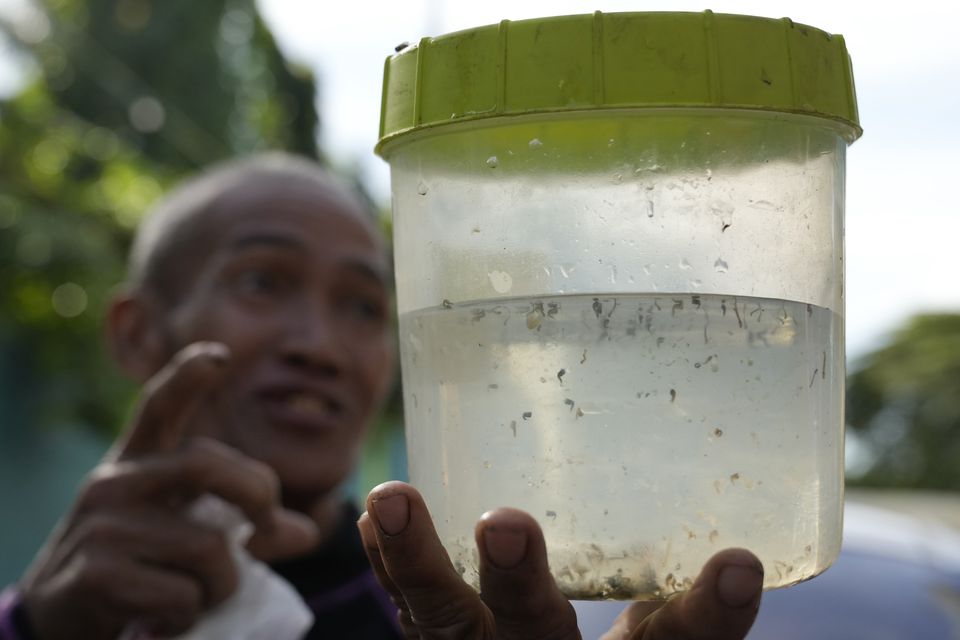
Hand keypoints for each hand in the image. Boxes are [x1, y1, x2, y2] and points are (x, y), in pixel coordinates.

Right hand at [19, 343, 317, 639]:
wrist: (57, 623)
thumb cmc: (137, 569)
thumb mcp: (185, 537)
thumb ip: (245, 527)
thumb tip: (306, 531)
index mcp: (137, 463)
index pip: (159, 406)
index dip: (187, 377)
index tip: (218, 357)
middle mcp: (115, 482)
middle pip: (206, 463)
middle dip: (258, 494)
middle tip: (268, 529)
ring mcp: (102, 525)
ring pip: (208, 547)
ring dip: (221, 585)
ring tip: (194, 597)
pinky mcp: (96, 573)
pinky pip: (182, 595)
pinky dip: (190, 615)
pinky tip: (163, 618)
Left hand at [359, 481, 761, 639]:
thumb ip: (663, 590)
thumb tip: (729, 506)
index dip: (707, 616)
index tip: (738, 564)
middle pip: (537, 635)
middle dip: (520, 585)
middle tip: (503, 523)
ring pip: (447, 623)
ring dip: (418, 560)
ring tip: (390, 497)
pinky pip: (409, 615)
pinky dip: (387, 566)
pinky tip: (370, 517)